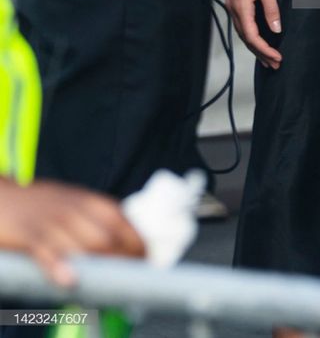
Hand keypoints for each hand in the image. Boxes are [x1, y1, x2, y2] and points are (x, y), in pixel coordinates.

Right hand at [0, 177, 143, 285]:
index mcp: (86, 200)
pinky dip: (59, 265)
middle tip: (132, 274)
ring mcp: (51, 222)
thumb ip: (94, 218)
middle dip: (124, 256)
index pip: (120, 218)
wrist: (3, 198)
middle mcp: (73, 209)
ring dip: (101, 263)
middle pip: (107, 234)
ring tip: (112, 281)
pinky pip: (46, 251)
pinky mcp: (29, 235)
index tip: (147, 257)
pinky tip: (69, 280)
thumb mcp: (71, 203)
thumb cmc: (40, 205)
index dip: (136, 239)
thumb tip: (120, 239)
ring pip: (82, 243)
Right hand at [225, 0, 282, 68]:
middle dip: (261, 53)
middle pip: (247, 39)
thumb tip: (276, 29)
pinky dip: (251, 35)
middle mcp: (233, 9)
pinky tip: (258, 38)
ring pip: (243, 33)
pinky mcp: (234, 0)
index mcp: (241, 6)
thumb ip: (271, 8)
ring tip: (268, 58)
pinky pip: (242, 24)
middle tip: (275, 65)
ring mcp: (232, 5)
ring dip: (256, 47)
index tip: (278, 58)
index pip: (252, 37)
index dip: (265, 50)